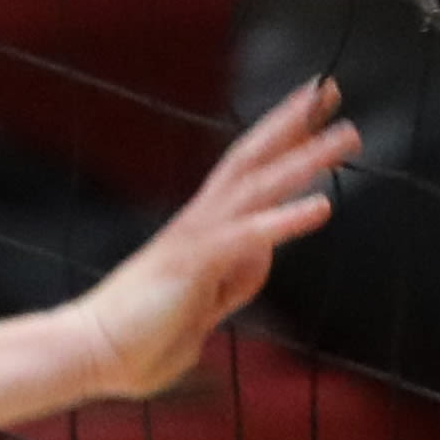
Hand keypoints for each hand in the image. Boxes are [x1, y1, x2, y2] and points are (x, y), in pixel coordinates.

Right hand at [72, 80, 361, 396]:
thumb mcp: (205, 308)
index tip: (316, 113)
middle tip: (329, 88)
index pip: (250, 174)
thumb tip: (259, 254)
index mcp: (203, 229)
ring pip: (259, 185)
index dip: (283, 141)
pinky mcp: (195, 262)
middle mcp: (201, 221)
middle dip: (294, 123)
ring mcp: (197, 237)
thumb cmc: (141, 338)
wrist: (92, 351)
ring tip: (347, 135)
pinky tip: (323, 206)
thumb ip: (236, 280)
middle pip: (253, 158)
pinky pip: (248, 235)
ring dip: (306, 157)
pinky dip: (285, 219)